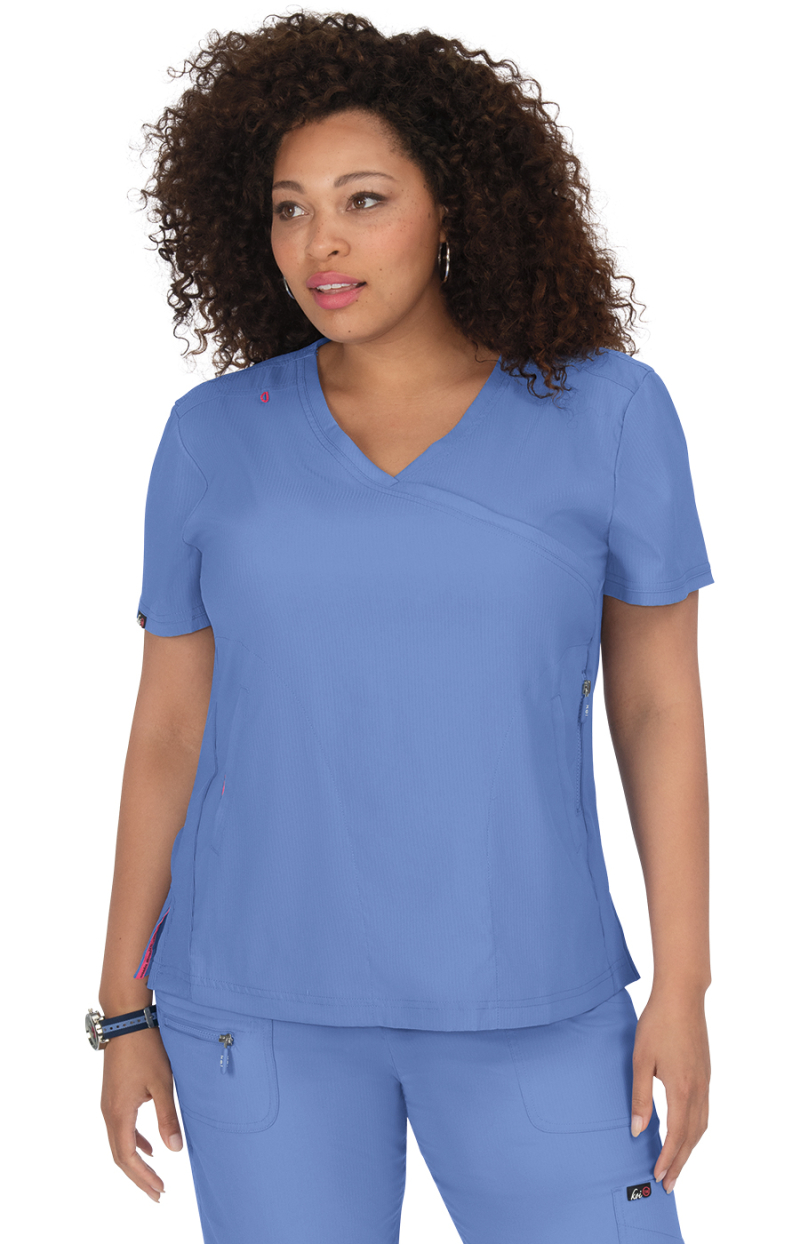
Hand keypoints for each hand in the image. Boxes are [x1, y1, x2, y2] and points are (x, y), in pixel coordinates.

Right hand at [100, 1025, 183, 1201]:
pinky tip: (151, 1146)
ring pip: (119, 1142)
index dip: (142, 1177)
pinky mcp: (114, 1095)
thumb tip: (175, 1150)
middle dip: (139, 1176)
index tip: (159, 1191)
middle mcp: (109, 1112)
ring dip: (136, 1161)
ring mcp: (109, 1103)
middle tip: (158, 1194)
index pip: (126, 1157)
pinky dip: (134, 1142)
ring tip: (154, 1177)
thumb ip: (168, 1117)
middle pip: (120, 1155)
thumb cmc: (146, 1049)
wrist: (127, 1020)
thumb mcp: (162, 1083)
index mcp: (118, 1113)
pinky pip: (121, 1127)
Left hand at [629, 987, 710, 1193]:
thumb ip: (640, 1096)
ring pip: (701, 1126)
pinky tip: (687, 1133)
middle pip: (692, 1137)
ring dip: (690, 1149)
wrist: (682, 996)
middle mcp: (698, 1090)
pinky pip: (704, 1112)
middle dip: (680, 1163)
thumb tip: (637, 1129)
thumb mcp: (641, 1060)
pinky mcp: (705, 1074)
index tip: (657, 1176)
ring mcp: (705, 1082)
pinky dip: (696, 1131)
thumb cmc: (657, 1024)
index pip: (677, 1135)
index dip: (667, 1158)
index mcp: (681, 1089)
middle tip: (668, 1184)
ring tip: (677, 1165)